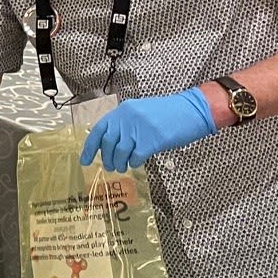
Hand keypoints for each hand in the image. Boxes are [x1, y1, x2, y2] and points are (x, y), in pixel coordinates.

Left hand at [79, 89, 215, 172]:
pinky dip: (133, 163)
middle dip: (106, 158)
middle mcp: (127, 119)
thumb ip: (126, 123)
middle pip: (108, 143)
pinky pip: (135, 157)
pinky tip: (136, 163)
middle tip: (110, 167)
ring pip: (119, 152)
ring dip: (119, 163)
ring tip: (121, 167)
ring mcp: (138, 129)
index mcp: (123, 110)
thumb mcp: (141, 112)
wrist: (193, 110)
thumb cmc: (169, 113)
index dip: (90, 147)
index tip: (85, 160)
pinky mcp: (151, 141)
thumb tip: (112, 142)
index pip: (99, 130)